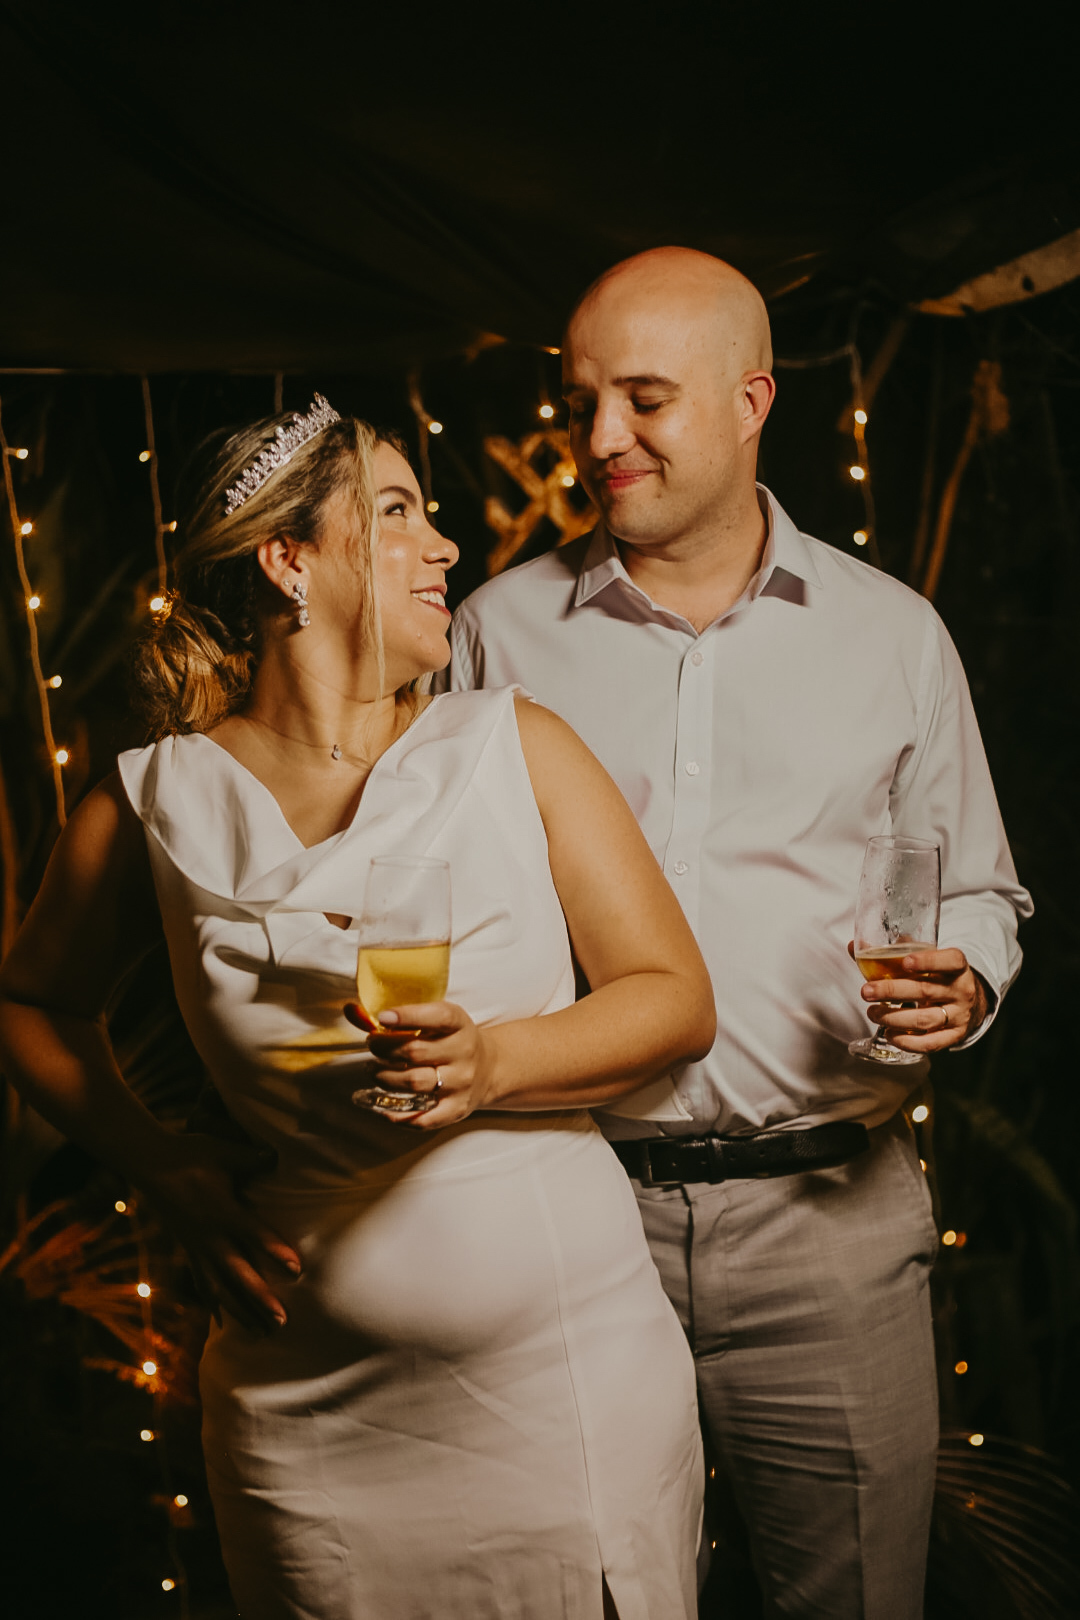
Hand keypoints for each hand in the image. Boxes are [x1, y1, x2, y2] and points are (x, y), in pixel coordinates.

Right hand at [138, 1135, 301, 1333]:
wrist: (151, 1164)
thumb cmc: (191, 1154)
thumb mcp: (224, 1150)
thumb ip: (252, 1158)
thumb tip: (278, 1155)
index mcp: (221, 1211)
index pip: (252, 1234)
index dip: (274, 1250)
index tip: (296, 1269)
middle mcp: (209, 1235)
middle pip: (237, 1272)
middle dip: (259, 1298)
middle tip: (281, 1320)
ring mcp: (197, 1246)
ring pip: (220, 1287)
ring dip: (241, 1310)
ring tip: (262, 1333)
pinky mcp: (188, 1250)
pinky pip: (202, 1282)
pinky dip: (213, 1303)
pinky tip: (222, 1322)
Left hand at [344, 1001, 494, 1128]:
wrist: (489, 1069)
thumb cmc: (452, 1040)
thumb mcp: (436, 1020)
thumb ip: (398, 1016)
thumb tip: (350, 1010)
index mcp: (459, 1024)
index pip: (437, 1017)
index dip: (408, 1016)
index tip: (382, 1018)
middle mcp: (464, 1053)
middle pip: (416, 1052)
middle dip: (384, 1049)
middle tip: (372, 1045)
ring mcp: (461, 1083)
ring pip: (415, 1083)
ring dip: (385, 1077)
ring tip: (374, 1071)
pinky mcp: (456, 1109)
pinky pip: (424, 1118)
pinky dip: (399, 1115)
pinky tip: (384, 1107)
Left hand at [849, 942, 989, 1052]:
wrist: (967, 1003)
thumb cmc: (937, 977)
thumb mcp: (924, 961)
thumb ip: (893, 952)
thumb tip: (854, 947)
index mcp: (958, 967)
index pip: (951, 961)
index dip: (929, 961)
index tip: (905, 962)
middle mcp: (962, 990)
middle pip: (926, 991)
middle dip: (891, 991)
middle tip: (866, 991)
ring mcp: (960, 1015)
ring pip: (924, 1019)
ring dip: (893, 1018)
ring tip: (872, 1013)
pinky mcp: (955, 1036)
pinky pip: (930, 1043)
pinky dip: (906, 1041)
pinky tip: (889, 1034)